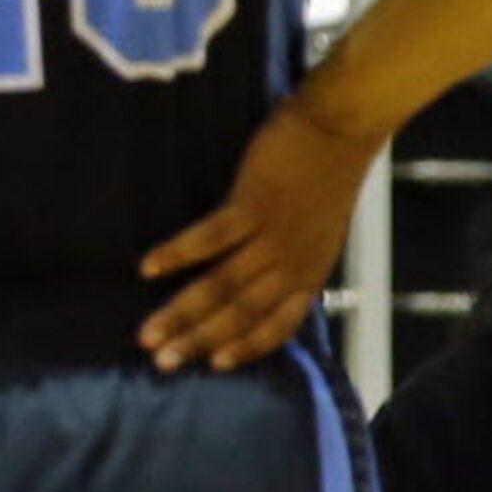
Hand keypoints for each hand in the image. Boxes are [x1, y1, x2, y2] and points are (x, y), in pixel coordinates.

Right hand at [137, 96, 383, 373]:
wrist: (344, 126)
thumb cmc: (329, 170)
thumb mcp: (320, 225)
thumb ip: (292, 252)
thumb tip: (260, 270)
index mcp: (310, 271)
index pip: (276, 326)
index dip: (243, 348)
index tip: (210, 365)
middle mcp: (292, 264)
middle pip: (239, 314)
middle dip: (197, 340)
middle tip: (160, 362)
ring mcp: (272, 237)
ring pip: (221, 286)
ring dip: (180, 312)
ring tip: (147, 332)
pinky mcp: (252, 205)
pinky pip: (209, 239)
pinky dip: (177, 255)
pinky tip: (148, 268)